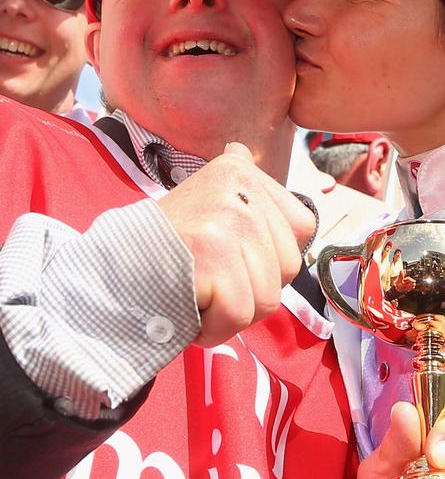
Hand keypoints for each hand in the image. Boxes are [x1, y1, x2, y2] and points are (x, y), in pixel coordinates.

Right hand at [156, 142, 314, 345]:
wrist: (108, 270)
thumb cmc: (165, 246)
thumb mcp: (202, 199)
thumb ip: (236, 187)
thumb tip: (242, 150)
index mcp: (242, 170)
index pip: (302, 228)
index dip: (271, 258)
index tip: (232, 256)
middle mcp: (240, 187)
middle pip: (287, 268)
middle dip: (252, 290)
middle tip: (211, 278)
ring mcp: (229, 219)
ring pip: (267, 298)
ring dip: (232, 313)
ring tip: (198, 290)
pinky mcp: (213, 254)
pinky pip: (239, 315)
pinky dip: (213, 328)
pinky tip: (189, 306)